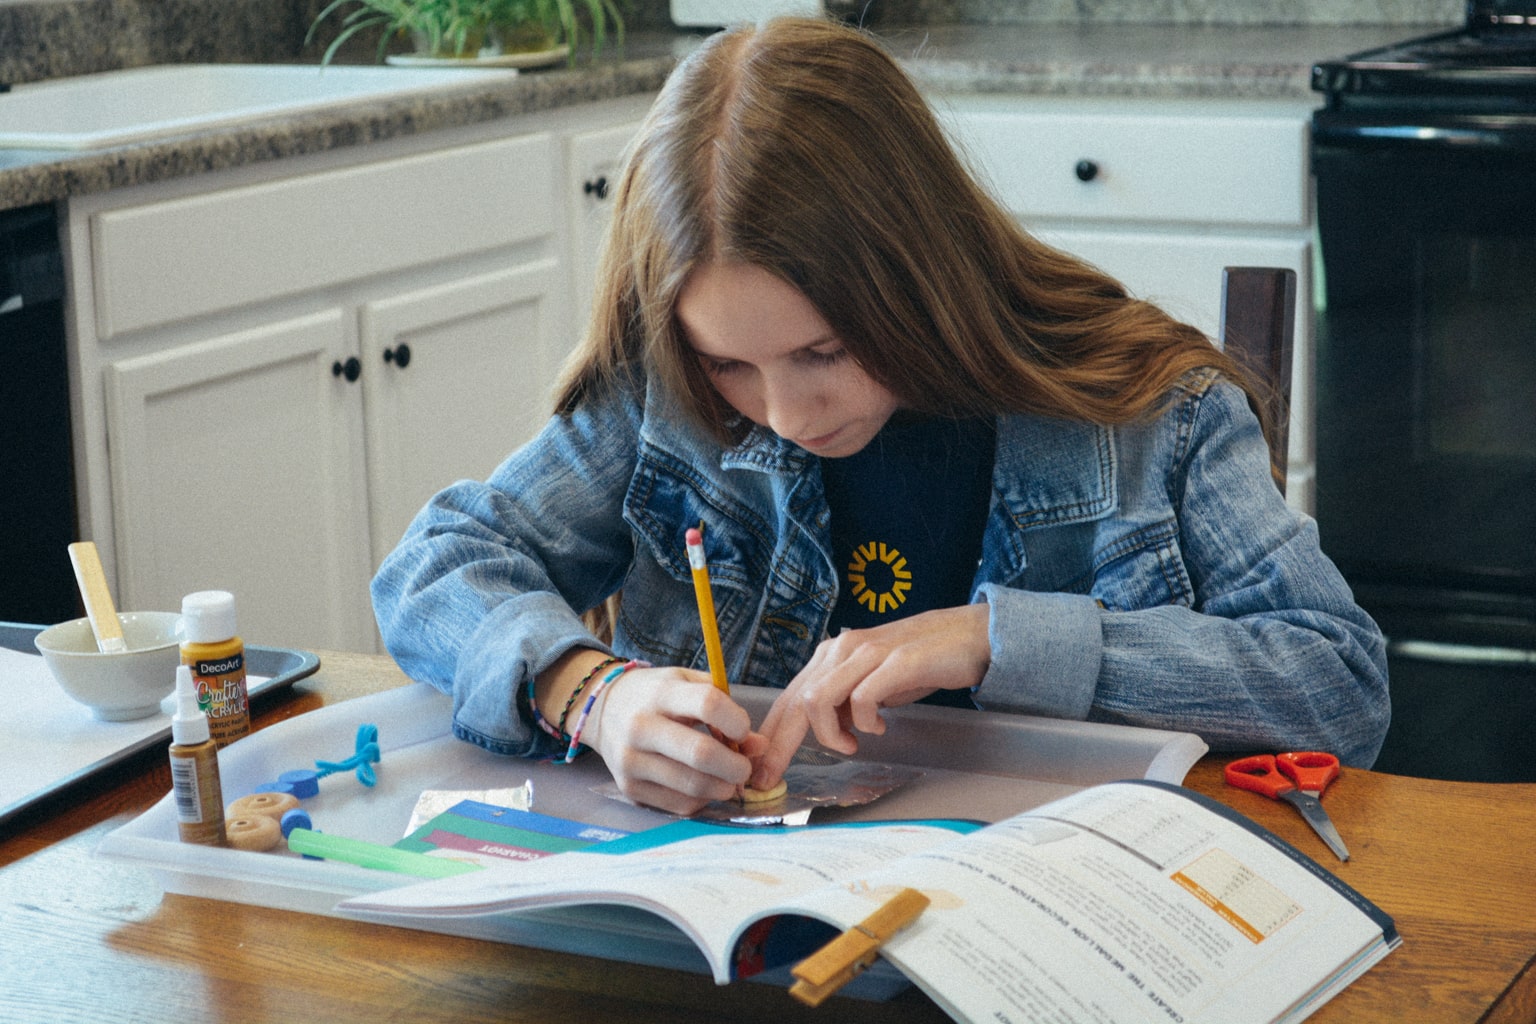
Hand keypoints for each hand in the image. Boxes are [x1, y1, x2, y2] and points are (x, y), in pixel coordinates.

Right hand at [582, 665, 767, 816]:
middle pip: (701, 754)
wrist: (603, 709)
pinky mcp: (628, 788)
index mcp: (661, 693)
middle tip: (745, 768)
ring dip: (722, 788)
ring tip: (729, 780)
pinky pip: (679, 804)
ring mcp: (631, 761)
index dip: (737, 722)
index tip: (744, 730)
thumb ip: (726, 709)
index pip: (708, 705)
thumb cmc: (656, 694)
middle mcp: (641, 727)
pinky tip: (705, 787)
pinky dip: (702, 800)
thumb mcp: (688, 684)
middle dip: (736, 766)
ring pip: (692, 786)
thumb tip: (759, 747)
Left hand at [750, 604, 989, 789]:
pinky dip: (865, 722)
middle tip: (771, 777)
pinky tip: (881, 726)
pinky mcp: (896, 662)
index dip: (771, 736)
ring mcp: (868, 654)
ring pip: (818, 699)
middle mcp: (842, 649)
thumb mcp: (871, 684)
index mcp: (831, 656)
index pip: (789, 698)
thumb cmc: (919, 663)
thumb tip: (828, 731)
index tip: (760, 771)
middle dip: (779, 746)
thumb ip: (845, 702)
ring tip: (852, 744)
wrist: (968, 635)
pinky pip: (862, 699)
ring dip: (829, 734)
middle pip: (795, 701)